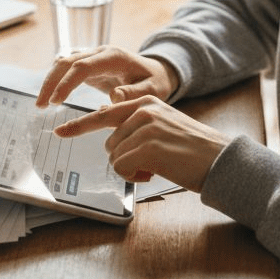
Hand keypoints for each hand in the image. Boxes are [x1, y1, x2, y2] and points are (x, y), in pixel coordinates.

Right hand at [35, 46, 178, 107]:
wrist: (156, 72)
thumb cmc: (155, 82)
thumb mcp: (153, 90)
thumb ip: (135, 93)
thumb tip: (114, 97)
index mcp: (114, 57)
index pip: (83, 66)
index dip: (67, 83)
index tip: (56, 102)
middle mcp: (100, 52)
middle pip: (68, 61)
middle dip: (51, 82)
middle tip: (40, 105)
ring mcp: (93, 56)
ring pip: (63, 62)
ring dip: (50, 81)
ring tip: (41, 104)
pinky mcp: (88, 64)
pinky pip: (67, 68)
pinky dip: (55, 80)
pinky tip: (49, 96)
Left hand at [54, 95, 230, 192]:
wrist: (219, 158)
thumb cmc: (193, 148)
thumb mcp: (164, 125)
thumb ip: (137, 123)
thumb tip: (111, 130)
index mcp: (146, 102)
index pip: (104, 113)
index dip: (79, 126)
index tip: (60, 131)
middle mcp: (143, 110)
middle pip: (109, 142)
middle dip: (124, 158)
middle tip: (147, 164)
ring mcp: (145, 127)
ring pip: (114, 156)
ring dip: (131, 168)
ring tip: (156, 166)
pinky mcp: (147, 146)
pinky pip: (121, 167)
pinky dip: (133, 176)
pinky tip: (154, 172)